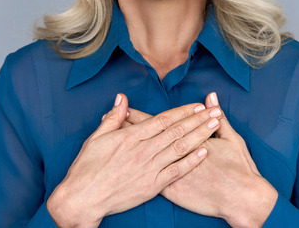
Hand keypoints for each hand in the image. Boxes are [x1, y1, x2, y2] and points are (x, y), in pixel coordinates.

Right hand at [46, 94, 220, 227]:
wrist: (83, 198)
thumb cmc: (86, 168)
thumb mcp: (96, 138)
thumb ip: (113, 118)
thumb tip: (122, 99)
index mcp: (131, 137)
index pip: (163, 120)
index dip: (182, 111)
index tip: (197, 105)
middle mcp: (143, 150)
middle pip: (177, 131)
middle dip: (198, 119)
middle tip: (215, 111)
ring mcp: (149, 168)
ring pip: (180, 148)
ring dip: (200, 135)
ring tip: (215, 126)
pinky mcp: (152, 186)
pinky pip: (176, 171)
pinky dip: (191, 161)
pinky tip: (204, 153)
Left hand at [125, 93, 277, 227]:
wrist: (241, 198)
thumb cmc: (239, 169)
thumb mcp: (232, 139)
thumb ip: (219, 119)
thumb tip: (212, 98)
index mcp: (187, 139)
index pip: (158, 123)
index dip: (141, 115)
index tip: (125, 107)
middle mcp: (177, 155)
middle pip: (146, 137)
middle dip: (128, 127)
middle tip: (111, 119)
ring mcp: (172, 173)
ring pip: (144, 156)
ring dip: (128, 147)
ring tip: (112, 139)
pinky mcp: (171, 189)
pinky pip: (149, 178)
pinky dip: (135, 169)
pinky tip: (124, 165)